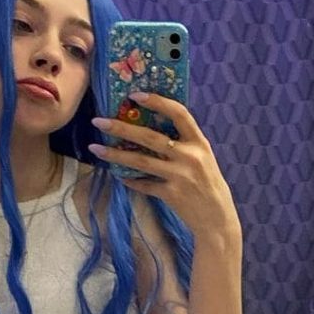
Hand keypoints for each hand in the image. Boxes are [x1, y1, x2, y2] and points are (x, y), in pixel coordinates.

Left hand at [89, 91, 240, 243]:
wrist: (217, 218)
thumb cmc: (209, 184)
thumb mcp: (203, 158)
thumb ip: (184, 143)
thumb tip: (153, 128)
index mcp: (199, 142)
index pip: (178, 113)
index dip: (157, 101)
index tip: (135, 95)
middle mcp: (189, 156)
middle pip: (150, 137)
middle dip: (121, 127)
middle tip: (99, 121)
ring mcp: (179, 176)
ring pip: (141, 161)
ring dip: (115, 154)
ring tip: (96, 148)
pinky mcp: (171, 194)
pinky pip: (144, 185)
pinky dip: (131, 181)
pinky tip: (118, 176)